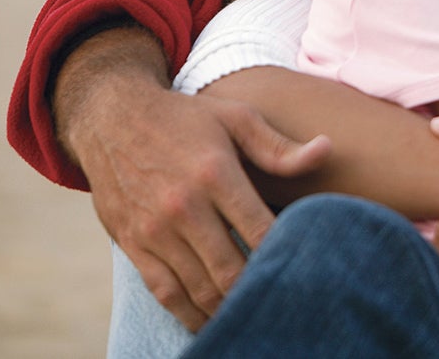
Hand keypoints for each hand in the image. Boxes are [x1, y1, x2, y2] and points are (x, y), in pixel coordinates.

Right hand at [73, 83, 328, 329]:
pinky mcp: (133, 245)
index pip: (260, 229)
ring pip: (200, 288)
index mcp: (215, 173)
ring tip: (259, 313)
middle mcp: (183, 206)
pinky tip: (215, 321)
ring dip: (230, 308)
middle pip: (231, 269)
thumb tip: (326, 150)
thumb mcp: (235, 118)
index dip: (286, 254)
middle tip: (288, 299)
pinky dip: (192, 314)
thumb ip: (279, 146)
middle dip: (261, 289)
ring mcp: (154, 230)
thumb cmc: (186, 118)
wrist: (112, 119)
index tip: (308, 266)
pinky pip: (166, 293)